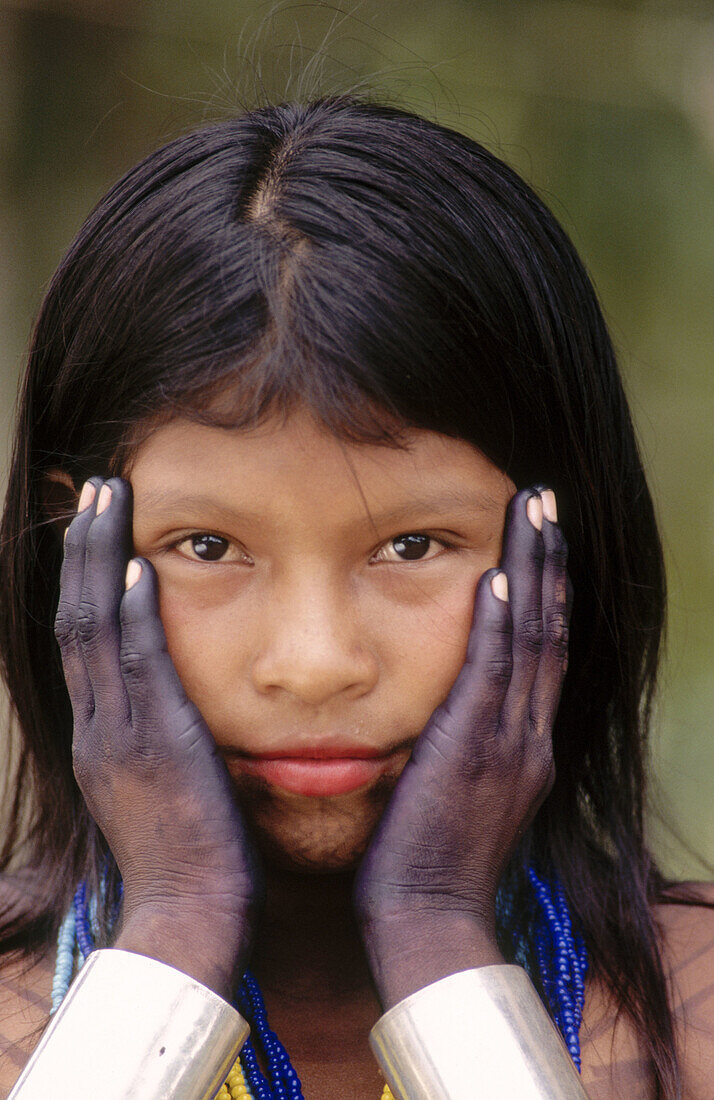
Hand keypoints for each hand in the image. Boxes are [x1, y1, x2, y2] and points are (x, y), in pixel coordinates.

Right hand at [55, 477, 261, 998]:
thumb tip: (182, 713)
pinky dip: (131, 618)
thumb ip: (166, 743)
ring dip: (100, 561)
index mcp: (103, 736)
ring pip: (94, 631)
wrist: (190, 918)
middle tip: (96, 489)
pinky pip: (136, 671)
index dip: (87, 578)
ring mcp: (119, 736)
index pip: (85, 639)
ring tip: (109, 500)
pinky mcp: (155, 748)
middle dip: (85, 550)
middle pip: (77, 618)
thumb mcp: (167, 791)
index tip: (102, 527)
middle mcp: (99, 728)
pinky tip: (138, 571)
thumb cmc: (192, 860)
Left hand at [353, 487, 570, 1008]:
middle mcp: (529, 736)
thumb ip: (463, 747)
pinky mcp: (476, 751)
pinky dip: (502, 624)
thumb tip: (444, 714)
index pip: (543, 650)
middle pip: (551, 628)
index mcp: (524, 745)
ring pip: (533, 638)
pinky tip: (499, 577)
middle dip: (550, 559)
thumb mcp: (458, 795)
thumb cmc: (429, 862)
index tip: (540, 539)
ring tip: (534, 510)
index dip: (547, 588)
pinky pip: (495, 675)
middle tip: (546, 500)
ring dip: (535, 569)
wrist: (429, 920)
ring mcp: (509, 742)